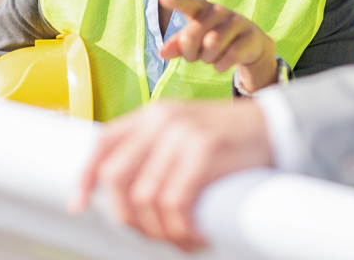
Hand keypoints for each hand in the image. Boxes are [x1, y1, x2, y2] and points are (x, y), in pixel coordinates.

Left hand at [70, 100, 273, 250]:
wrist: (274, 127)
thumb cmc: (228, 139)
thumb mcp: (183, 133)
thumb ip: (153, 151)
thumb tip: (123, 191)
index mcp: (151, 115)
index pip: (103, 143)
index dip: (86, 177)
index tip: (79, 205)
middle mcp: (161, 121)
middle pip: (117, 177)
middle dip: (127, 216)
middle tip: (148, 234)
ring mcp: (182, 135)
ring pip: (145, 197)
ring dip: (159, 230)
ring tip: (179, 238)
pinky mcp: (204, 153)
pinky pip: (174, 204)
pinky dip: (180, 229)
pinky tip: (194, 236)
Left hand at [158, 0, 277, 92]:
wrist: (249, 45)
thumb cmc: (214, 39)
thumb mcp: (194, 41)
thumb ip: (177, 45)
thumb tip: (161, 53)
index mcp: (201, 8)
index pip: (187, 3)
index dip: (176, 1)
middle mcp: (218, 10)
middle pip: (193, 34)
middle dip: (190, 52)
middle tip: (195, 56)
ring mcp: (236, 21)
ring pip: (212, 45)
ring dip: (207, 59)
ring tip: (211, 57)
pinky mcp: (251, 35)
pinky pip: (231, 55)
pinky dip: (221, 65)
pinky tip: (221, 64)